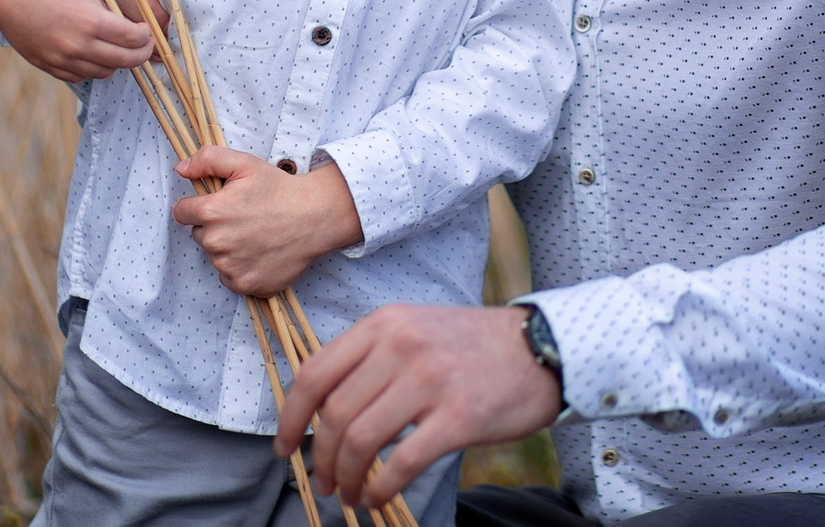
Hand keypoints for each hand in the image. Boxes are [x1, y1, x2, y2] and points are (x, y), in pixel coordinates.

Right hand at [0, 0, 153, 81]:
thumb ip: (103, 13)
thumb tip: (126, 29)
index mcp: (90, 21)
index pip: (132, 39)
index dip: (146, 37)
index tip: (148, 32)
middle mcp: (77, 45)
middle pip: (123, 61)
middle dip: (140, 54)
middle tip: (145, 46)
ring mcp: (61, 59)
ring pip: (103, 72)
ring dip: (116, 62)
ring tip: (119, 50)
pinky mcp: (48, 66)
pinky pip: (79, 76)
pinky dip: (91, 68)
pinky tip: (93, 56)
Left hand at [170, 147, 361, 296]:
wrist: (316, 217)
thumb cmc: (279, 189)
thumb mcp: (244, 163)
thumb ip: (207, 160)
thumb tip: (180, 169)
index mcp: (211, 212)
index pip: (181, 212)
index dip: (197, 205)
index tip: (217, 204)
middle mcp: (216, 244)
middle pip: (199, 235)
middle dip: (214, 226)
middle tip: (243, 217)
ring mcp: (231, 268)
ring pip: (214, 257)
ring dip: (227, 248)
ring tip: (254, 234)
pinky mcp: (246, 285)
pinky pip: (229, 277)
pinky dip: (240, 268)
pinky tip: (259, 253)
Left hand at [273, 303, 563, 509]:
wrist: (540, 349)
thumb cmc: (471, 347)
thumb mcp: (414, 330)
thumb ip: (370, 358)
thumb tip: (324, 410)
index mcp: (383, 325)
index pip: (314, 373)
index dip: (290, 416)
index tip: (283, 446)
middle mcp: (401, 347)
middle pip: (334, 414)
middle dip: (319, 458)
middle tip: (321, 481)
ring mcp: (430, 380)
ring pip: (361, 440)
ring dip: (345, 477)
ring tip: (347, 494)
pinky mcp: (458, 417)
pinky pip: (402, 462)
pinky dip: (380, 488)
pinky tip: (375, 499)